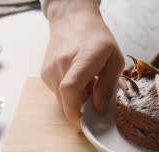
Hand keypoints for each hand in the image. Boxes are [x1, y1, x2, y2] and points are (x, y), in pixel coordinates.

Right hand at [41, 0, 124, 129]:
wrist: (72, 19)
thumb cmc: (97, 38)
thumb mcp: (114, 59)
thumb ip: (107, 86)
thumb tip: (100, 110)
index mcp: (82, 59)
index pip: (70, 89)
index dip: (75, 112)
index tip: (83, 124)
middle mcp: (60, 64)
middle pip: (65, 100)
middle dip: (80, 109)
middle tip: (94, 99)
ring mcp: (49, 69)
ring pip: (60, 99)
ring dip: (75, 101)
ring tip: (88, 85)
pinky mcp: (44, 73)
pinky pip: (57, 93)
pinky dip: (69, 94)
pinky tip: (78, 81)